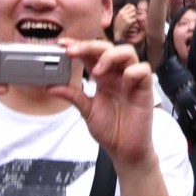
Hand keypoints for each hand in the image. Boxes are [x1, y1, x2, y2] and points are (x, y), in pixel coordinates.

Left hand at [48, 41, 155, 169]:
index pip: (91, 55)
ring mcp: (132, 80)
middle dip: (90, 46)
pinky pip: (143, 70)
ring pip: (127, 52)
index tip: (63, 45)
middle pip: (108, 47)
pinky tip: (123, 84)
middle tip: (74, 52)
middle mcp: (117, 75)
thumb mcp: (87, 112)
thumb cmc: (110, 130)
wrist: (125, 150)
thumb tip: (50, 87)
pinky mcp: (145, 89)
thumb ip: (73, 96)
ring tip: (97, 71)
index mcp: (103, 78)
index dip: (79, 46)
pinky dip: (132, 72)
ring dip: (110, 56)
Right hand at [113, 3, 137, 39]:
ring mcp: (125, 17)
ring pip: (134, 13)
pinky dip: (135, 22)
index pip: (129, 5)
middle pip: (133, 8)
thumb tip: (134, 8)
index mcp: (120, 12)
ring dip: (135, 17)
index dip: (133, 7)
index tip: (133, 11)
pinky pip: (135, 19)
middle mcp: (122, 13)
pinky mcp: (128, 22)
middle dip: (135, 12)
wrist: (118, 34)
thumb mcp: (119, 17)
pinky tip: (132, 24)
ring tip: (132, 21)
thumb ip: (124, 13)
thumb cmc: (119, 26)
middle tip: (134, 17)